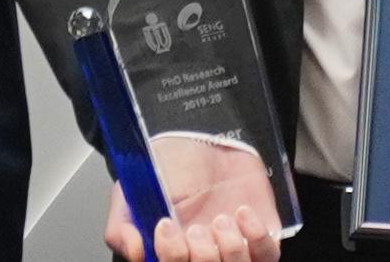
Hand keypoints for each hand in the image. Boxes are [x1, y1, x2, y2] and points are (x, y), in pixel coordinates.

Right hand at [103, 138, 288, 261]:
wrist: (198, 139)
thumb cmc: (165, 171)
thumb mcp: (129, 197)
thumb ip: (122, 230)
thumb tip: (137, 253)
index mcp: (171, 256)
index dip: (172, 258)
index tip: (165, 227)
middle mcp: (202, 258)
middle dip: (201, 257)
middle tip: (195, 228)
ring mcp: (232, 250)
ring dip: (228, 247)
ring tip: (219, 218)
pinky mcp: (260, 236)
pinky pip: (267, 256)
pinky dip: (255, 237)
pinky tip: (241, 213)